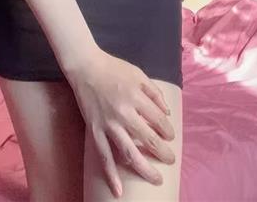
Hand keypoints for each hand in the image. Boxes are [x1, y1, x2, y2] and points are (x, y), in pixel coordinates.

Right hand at [66, 47, 175, 197]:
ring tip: (156, 178)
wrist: (85, 67)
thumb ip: (154, 92)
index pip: (158, 120)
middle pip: (148, 139)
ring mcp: (109, 124)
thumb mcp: (138, 73)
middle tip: (171, 160)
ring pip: (129, 152)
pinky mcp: (95, 130)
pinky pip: (104, 155)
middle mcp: (124, 113)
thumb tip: (167, 112)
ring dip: (145, 168)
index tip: (170, 136)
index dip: (168, 130)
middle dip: (163, 152)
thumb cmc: (113, 68)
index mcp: (136, 97)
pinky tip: (118, 190)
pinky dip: (111, 174)